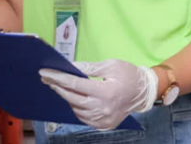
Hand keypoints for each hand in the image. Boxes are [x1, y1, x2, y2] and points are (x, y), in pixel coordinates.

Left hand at [40, 59, 158, 129]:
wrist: (144, 93)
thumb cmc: (129, 75)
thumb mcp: (111, 65)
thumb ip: (89, 67)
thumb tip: (70, 67)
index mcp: (106, 91)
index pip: (76, 84)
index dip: (58, 78)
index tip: (45, 73)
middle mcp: (103, 108)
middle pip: (73, 99)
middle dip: (58, 88)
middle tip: (47, 79)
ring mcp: (103, 119)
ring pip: (76, 110)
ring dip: (67, 98)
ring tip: (60, 87)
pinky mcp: (104, 125)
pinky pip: (83, 118)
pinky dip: (76, 108)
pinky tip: (74, 99)